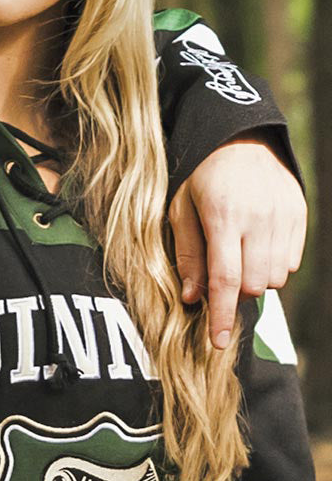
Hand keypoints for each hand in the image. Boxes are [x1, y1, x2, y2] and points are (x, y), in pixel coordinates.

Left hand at [168, 136, 305, 348]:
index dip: (222, 315)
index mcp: (223, 217)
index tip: (219, 343)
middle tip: (221, 272)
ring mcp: (284, 217)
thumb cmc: (199, 174)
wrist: (240, 137)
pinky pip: (292, 262)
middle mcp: (259, 219)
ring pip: (275, 277)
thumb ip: (187, 253)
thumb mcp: (179, 207)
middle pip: (254, 284)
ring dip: (255, 278)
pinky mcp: (301, 216)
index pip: (225, 280)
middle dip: (236, 290)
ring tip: (238, 252)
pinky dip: (274, 264)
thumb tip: (191, 298)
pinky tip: (258, 244)